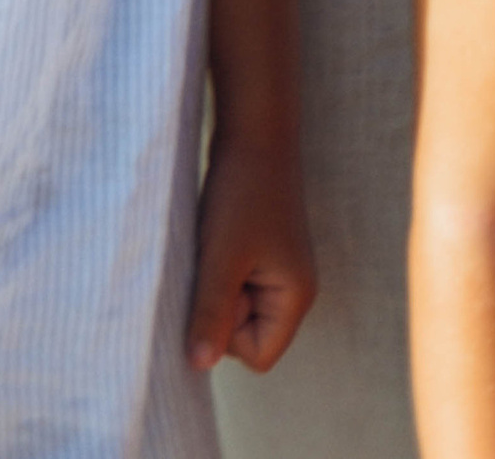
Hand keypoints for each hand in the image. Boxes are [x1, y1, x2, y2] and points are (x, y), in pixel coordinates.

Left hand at [186, 130, 317, 376]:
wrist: (253, 128)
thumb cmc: (241, 192)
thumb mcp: (221, 256)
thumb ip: (212, 312)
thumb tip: (198, 366)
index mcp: (296, 297)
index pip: (257, 357)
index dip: (228, 331)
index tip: (219, 283)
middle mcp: (292, 290)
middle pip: (245, 335)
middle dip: (221, 306)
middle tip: (215, 259)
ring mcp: (278, 271)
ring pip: (235, 307)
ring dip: (215, 283)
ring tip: (213, 243)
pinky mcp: (261, 252)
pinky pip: (233, 282)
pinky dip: (217, 266)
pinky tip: (215, 235)